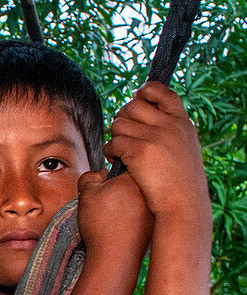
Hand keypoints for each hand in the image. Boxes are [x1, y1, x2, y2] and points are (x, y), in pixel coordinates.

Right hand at [76, 168, 153, 261]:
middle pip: (133, 181)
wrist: (115, 256)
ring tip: (114, 217)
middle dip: (120, 187)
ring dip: (127, 202)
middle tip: (107, 202)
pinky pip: (142, 212)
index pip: (125, 164)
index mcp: (136, 177)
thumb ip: (91, 176)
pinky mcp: (156, 222)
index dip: (111, 174)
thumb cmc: (102, 225)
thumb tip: (101, 174)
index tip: (104, 186)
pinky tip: (122, 226)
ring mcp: (156, 206)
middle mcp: (151, 189)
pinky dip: (133, 216)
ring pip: (137, 197)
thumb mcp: (86, 193)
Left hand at [105, 82, 209, 231]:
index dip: (146, 91)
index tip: (137, 97)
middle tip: (122, 133)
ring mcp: (154, 137)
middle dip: (123, 118)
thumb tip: (153, 115)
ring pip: (119, 123)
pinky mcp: (139, 151)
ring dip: (114, 136)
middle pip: (133, 106)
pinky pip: (113, 143)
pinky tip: (114, 159)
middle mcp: (169, 125)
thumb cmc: (182, 182)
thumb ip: (172, 131)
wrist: (183, 203)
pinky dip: (110, 151)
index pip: (163, 92)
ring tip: (119, 149)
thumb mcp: (185, 148)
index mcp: (182, 122)